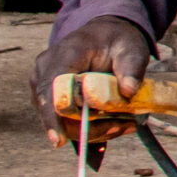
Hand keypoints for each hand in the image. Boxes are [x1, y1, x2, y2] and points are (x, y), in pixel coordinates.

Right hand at [31, 16, 152, 162]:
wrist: (105, 36)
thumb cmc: (117, 40)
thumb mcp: (132, 48)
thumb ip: (131, 67)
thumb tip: (128, 91)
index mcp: (64, 55)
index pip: (50, 88)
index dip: (52, 116)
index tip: (59, 141)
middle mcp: (45, 71)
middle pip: (55, 111)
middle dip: (86, 128)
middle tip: (123, 127)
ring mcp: (44, 85)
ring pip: (60, 120)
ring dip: (92, 130)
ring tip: (125, 124)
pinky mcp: (51, 98)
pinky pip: (66, 120)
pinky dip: (90, 127)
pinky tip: (115, 123)